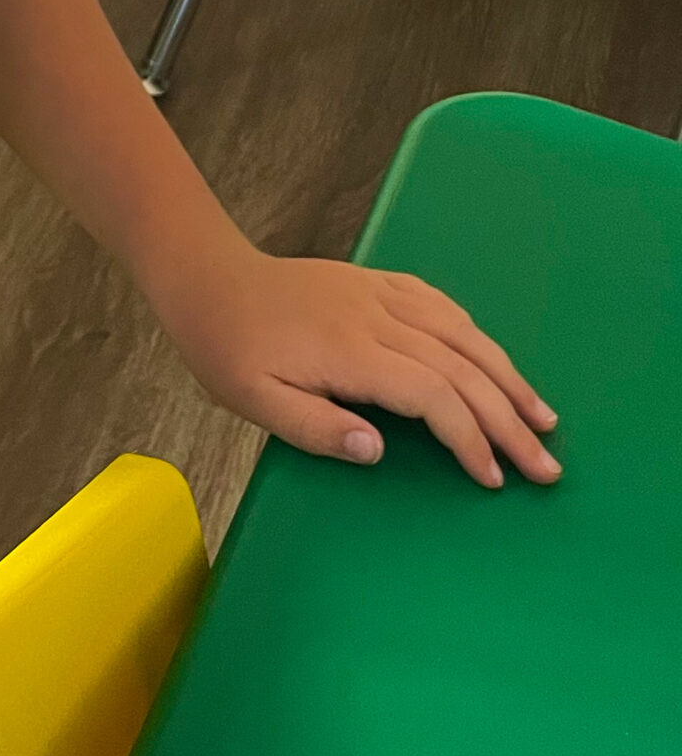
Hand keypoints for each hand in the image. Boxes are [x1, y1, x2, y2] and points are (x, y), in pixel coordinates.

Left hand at [155, 239, 560, 489]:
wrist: (209, 278)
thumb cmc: (226, 348)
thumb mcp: (254, 401)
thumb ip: (318, 429)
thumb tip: (381, 451)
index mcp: (349, 351)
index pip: (432, 396)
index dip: (470, 437)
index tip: (492, 477)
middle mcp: (376, 317)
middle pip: (462, 368)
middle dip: (510, 420)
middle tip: (546, 466)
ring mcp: (379, 293)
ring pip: (463, 333)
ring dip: (508, 376)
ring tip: (542, 417)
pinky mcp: (376, 281)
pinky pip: (440, 304)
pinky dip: (474, 334)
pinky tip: (492, 358)